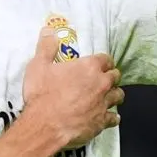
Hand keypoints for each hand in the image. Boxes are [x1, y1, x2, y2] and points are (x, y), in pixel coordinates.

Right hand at [22, 27, 123, 147]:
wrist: (45, 126)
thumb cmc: (42, 94)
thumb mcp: (38, 66)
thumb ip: (46, 47)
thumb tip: (48, 30)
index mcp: (89, 67)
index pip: (106, 59)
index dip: (102, 61)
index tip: (98, 64)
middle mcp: (101, 83)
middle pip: (115, 76)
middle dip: (110, 76)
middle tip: (102, 80)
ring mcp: (103, 103)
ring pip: (119, 96)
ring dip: (114, 95)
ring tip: (107, 97)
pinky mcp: (102, 122)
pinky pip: (114, 118)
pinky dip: (112, 117)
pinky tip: (109, 118)